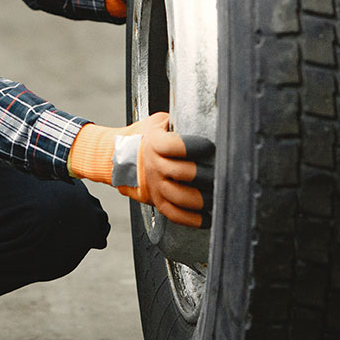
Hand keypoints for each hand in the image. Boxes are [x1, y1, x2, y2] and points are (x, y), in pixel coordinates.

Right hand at [122, 112, 213, 226]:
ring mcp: (154, 185)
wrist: (118, 156)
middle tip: (221, 174)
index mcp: (154, 141)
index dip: (195, 146)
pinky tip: (206, 218)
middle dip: (206, 175)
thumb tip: (205, 119)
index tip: (209, 146)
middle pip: (182, 173)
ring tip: (216, 197)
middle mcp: (153, 164)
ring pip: (179, 197)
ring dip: (201, 200)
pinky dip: (191, 219)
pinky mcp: (156, 200)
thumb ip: (178, 121)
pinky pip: (174, 214)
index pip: (174, 145)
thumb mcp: (158, 122)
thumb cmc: (144, 136)